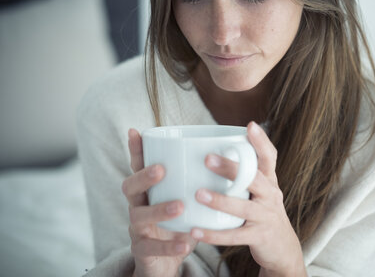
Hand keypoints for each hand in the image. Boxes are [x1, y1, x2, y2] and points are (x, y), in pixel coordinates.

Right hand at [122, 128, 197, 276]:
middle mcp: (138, 205)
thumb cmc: (179, 224)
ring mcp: (137, 228)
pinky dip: (169, 245)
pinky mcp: (142, 250)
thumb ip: (196, 181)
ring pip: (139, 216)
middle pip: (130, 187)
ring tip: (180, 205)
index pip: (138, 166)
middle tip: (161, 169)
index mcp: (148, 190)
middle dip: (143, 176)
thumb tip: (226, 155)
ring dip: (159, 209)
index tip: (136, 131)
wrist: (166, 262)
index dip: (135, 150)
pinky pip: (151, 247)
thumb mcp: (185, 200)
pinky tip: (186, 242)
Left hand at [189, 122, 306, 276]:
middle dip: (231, 169)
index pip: (269, 158)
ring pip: (243, 208)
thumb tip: (213, 152)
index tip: (251, 125)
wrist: (283, 249)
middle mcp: (271, 196)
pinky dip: (214, 235)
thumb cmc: (263, 214)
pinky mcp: (259, 237)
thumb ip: (245, 175)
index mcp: (270, 182)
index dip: (261, 142)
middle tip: (207, 159)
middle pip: (254, 179)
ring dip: (221, 201)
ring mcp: (266, 217)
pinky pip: (234, 236)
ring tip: (199, 194)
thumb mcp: (261, 192)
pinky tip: (195, 231)